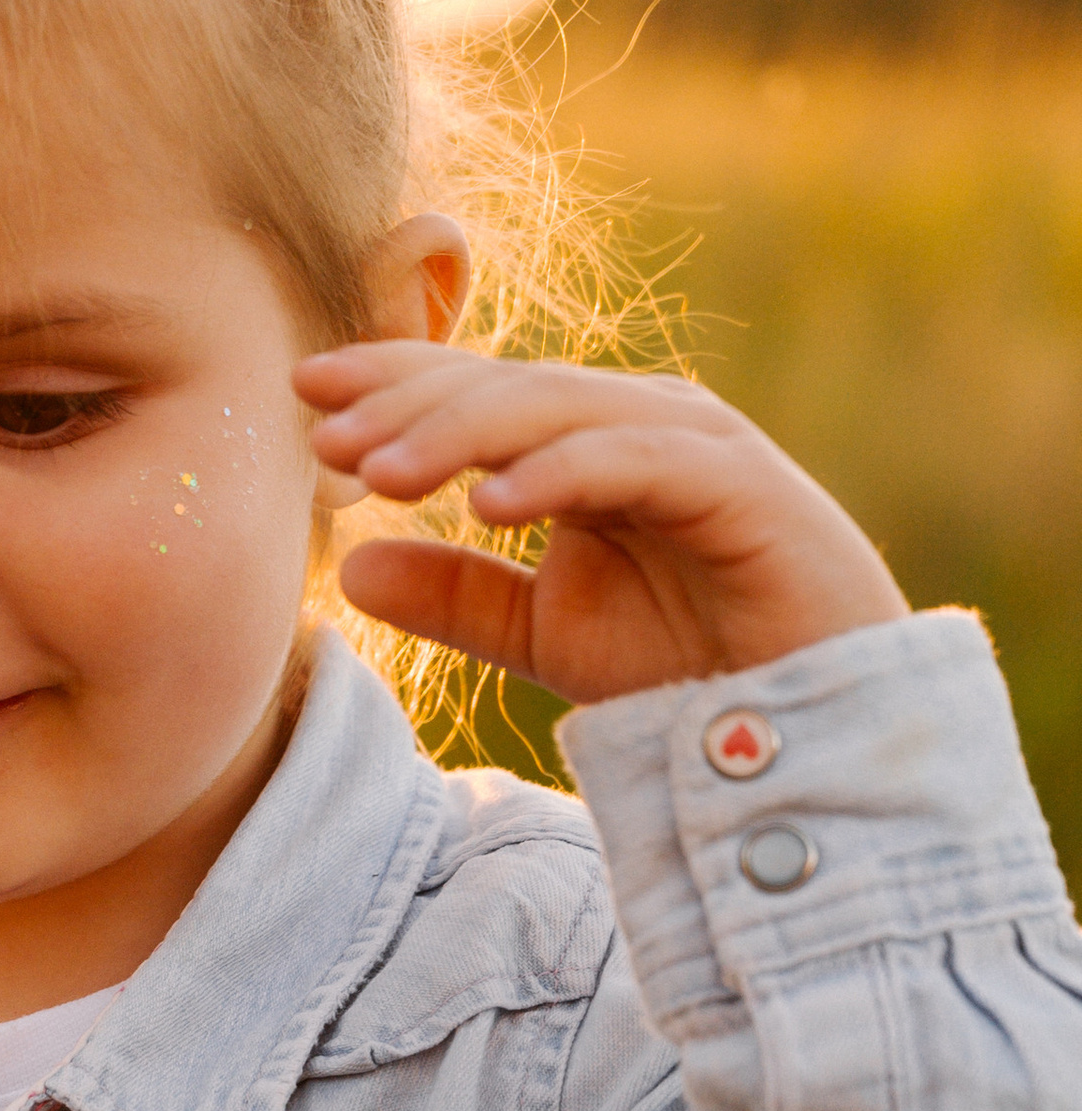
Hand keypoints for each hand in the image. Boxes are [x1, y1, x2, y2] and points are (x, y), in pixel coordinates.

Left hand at [291, 343, 907, 704]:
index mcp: (590, 441)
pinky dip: (560, 472)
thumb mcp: (547, 636)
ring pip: (562, 408)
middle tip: (325, 433)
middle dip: (410, 402)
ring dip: (464, 433)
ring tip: (381, 474)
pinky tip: (490, 505)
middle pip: (506, 386)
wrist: (808, 729)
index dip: (391, 382)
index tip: (303, 393)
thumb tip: (352, 563)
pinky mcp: (741, 486)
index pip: (476, 390)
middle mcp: (639, 423)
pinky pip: (636, 460)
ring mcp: (694, 445)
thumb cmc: (690, 671)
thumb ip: (459, 597)